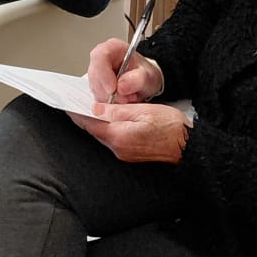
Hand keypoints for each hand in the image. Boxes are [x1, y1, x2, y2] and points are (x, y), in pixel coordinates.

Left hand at [70, 101, 188, 163]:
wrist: (189, 147)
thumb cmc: (172, 128)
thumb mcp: (144, 111)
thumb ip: (117, 110)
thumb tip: (96, 108)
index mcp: (119, 136)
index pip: (89, 124)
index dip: (77, 112)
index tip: (67, 103)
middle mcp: (118, 148)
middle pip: (94, 130)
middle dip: (85, 117)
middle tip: (77, 102)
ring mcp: (124, 153)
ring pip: (103, 135)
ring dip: (96, 123)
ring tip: (92, 108)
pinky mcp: (131, 154)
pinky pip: (113, 139)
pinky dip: (107, 128)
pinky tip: (109, 119)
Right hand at [86, 38, 162, 104]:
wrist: (145, 81)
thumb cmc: (145, 74)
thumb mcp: (149, 76)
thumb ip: (138, 79)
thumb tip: (122, 86)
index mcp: (113, 48)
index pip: (99, 56)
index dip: (103, 73)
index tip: (112, 88)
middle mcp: (102, 59)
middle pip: (95, 75)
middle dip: (109, 91)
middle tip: (125, 97)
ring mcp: (97, 73)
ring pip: (95, 88)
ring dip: (111, 98)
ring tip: (127, 97)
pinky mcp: (96, 86)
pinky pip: (97, 97)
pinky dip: (109, 103)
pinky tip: (121, 100)